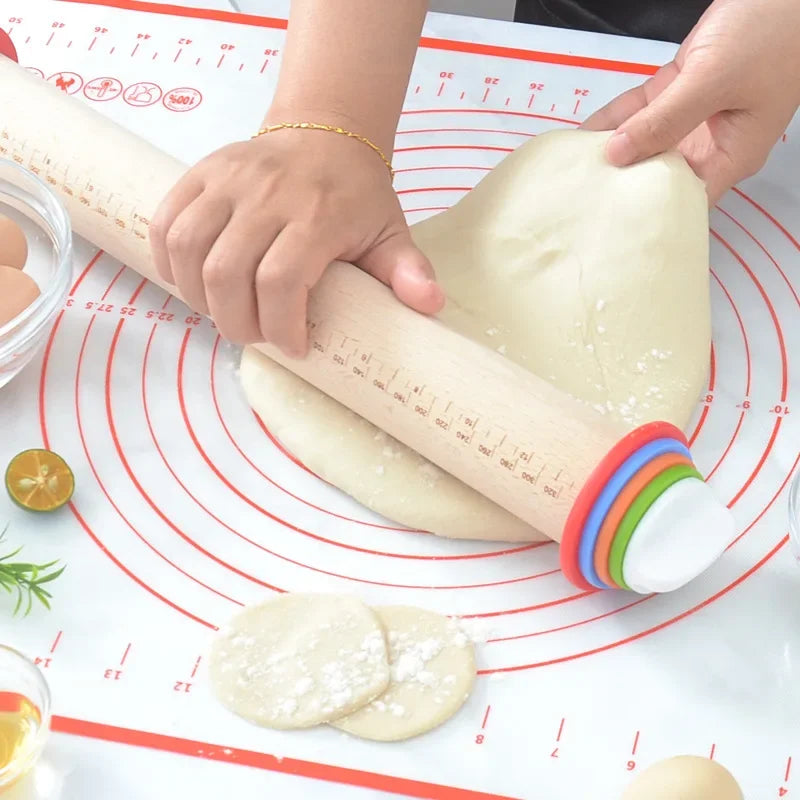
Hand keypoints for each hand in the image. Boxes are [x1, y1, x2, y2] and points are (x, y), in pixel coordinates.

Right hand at [150, 125, 443, 355]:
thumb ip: (408, 270)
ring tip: (222, 312)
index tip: (294, 346)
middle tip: (254, 336)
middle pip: (227, 272)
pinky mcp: (201, 173)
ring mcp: (228, 180)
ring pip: (188, 248)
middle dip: (235, 321)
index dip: (279, 326)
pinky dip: (167, 259)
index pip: (280, 281)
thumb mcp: (392, 232)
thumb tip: (431, 305)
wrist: (326, 132)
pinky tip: (189, 282)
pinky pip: (165, 221)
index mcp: (316, 215)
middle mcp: (266, 195)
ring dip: (197, 296)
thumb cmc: (358, 194)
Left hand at [583, 0, 799, 203]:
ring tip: (572, 171)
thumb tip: (616, 155)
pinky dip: (615, 118)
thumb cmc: (771, 34)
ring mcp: (693, 115)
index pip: (683, 201)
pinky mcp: (680, 87)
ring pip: (644, 140)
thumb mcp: (713, 82)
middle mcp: (711, 144)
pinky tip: (585, 133)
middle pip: (657, 174)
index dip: (647, 212)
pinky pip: (641, 110)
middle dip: (620, 184)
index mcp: (731, 157)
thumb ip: (665, 121)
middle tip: (579, 198)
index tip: (608, 220)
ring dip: (611, 150)